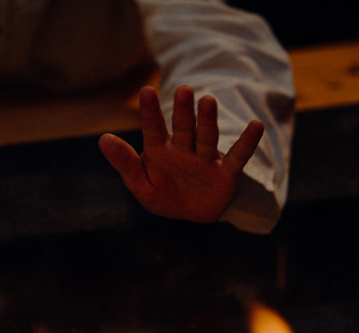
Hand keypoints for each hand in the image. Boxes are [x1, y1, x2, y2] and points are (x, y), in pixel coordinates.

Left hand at [98, 85, 264, 223]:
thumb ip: (124, 163)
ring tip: (208, 101)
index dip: (150, 111)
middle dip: (183, 111)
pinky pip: (238, 156)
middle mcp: (184, 149)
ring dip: (208, 120)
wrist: (190, 215)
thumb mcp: (139, 184)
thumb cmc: (162, 195)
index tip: (146, 91)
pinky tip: (255, 125)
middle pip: (183, 127)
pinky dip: (246, 142)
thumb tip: (103, 139)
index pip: (153, 128)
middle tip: (184, 90)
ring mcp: (205, 159)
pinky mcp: (226, 173)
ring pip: (207, 136)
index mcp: (159, 150)